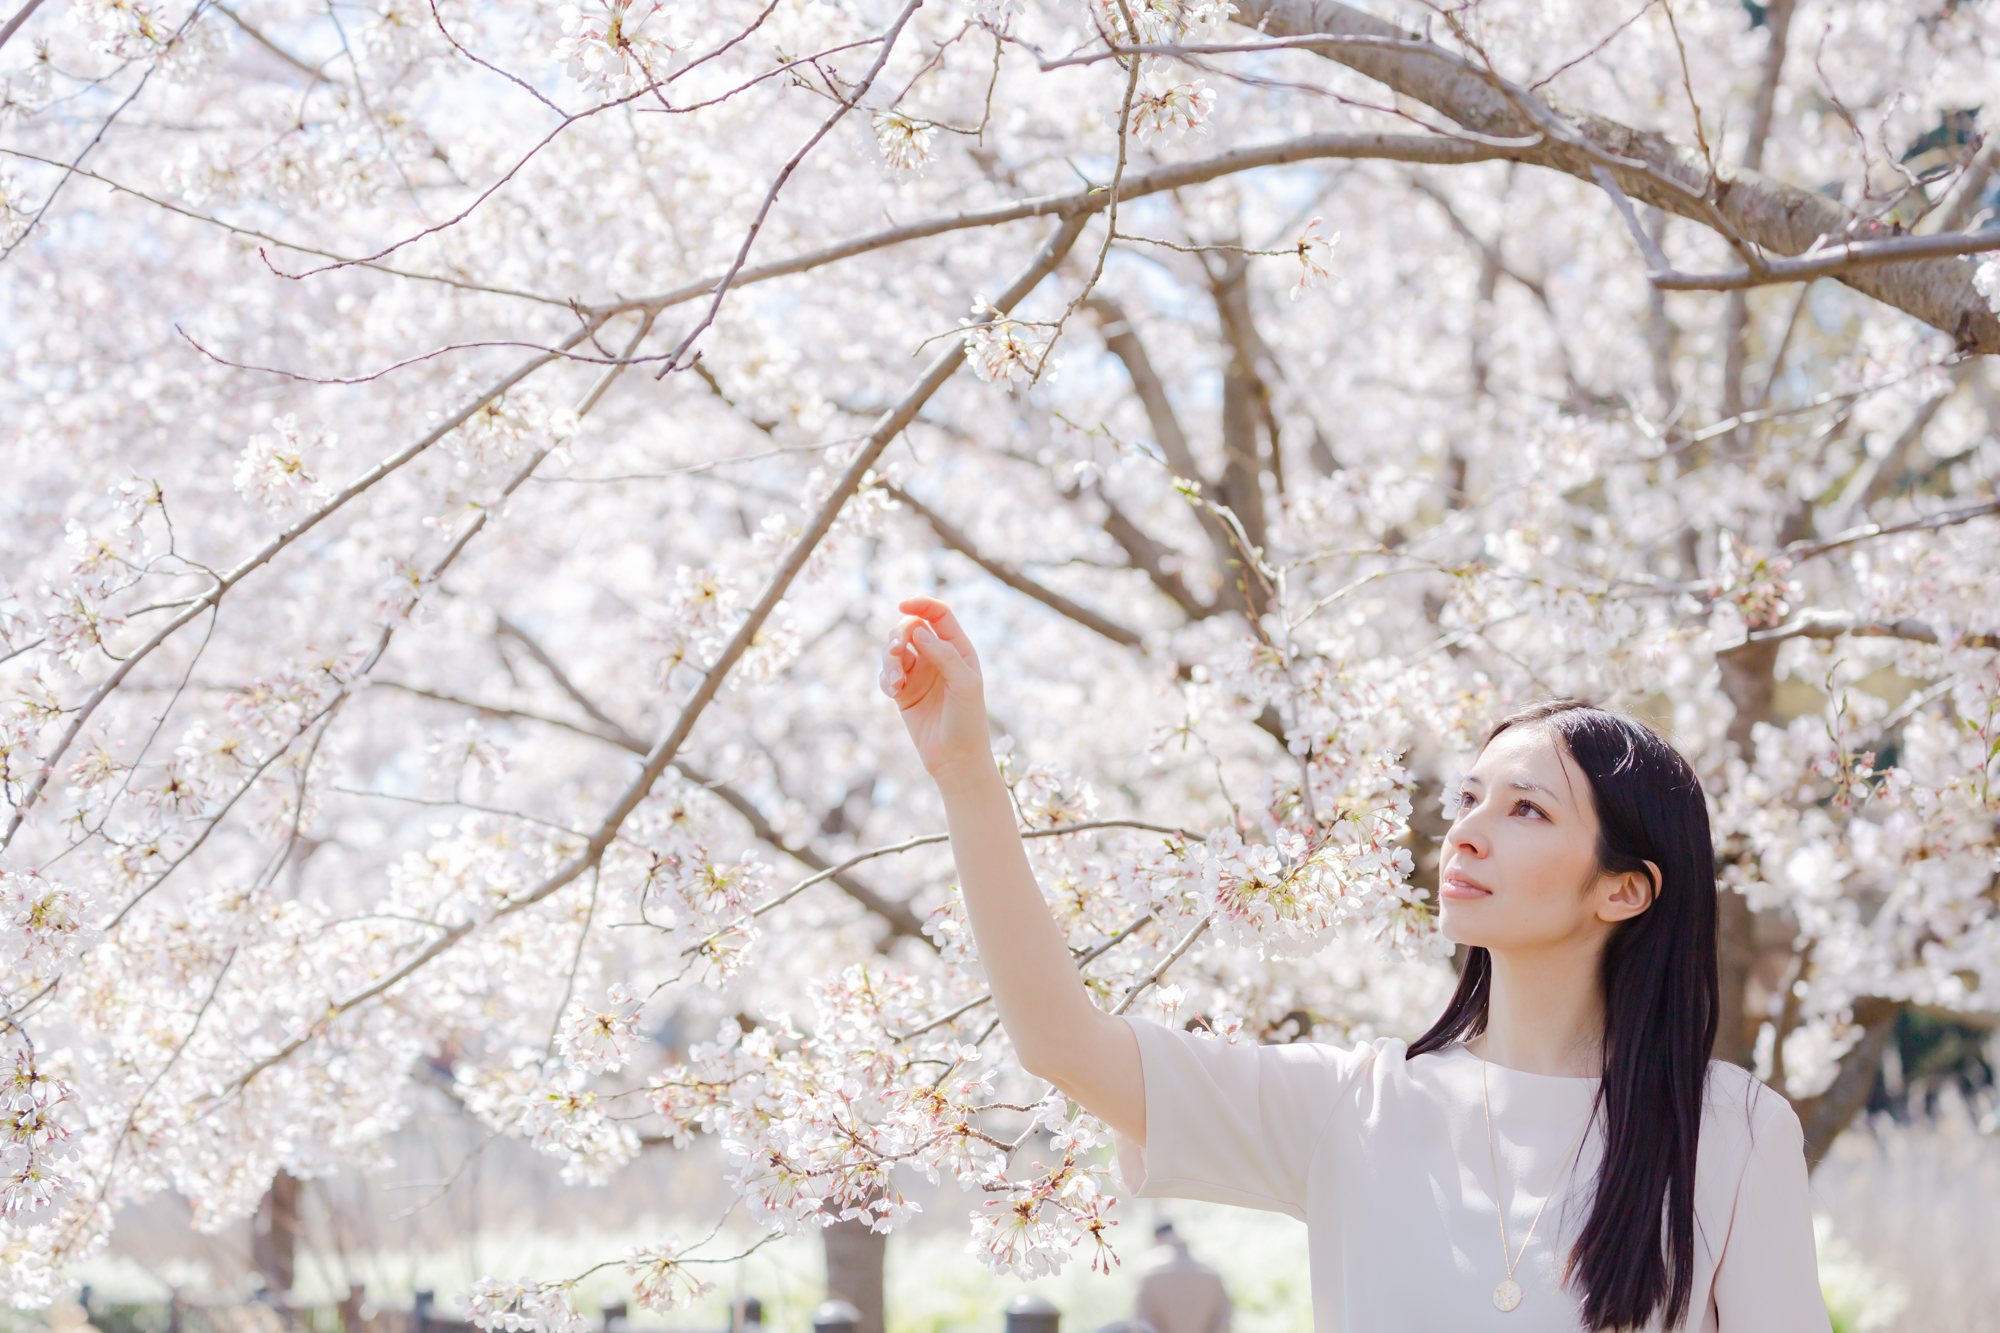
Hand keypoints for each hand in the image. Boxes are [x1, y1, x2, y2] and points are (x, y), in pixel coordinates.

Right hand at [880, 597, 994, 791]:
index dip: (921, 604)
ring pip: (894, 650)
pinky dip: (885, 679)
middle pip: (910, 628)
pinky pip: (886, 674)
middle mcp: (938, 657)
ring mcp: (920, 674)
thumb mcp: (964, 685)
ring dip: (889, 660)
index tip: (902, 605)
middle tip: (896, 651)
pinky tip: (893, 693)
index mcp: (958, 649)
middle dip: (898, 636)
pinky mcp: (904, 692)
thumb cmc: (968, 721)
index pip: (939, 614)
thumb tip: (919, 630)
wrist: (956, 760)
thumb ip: (944, 655)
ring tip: (895, 683)